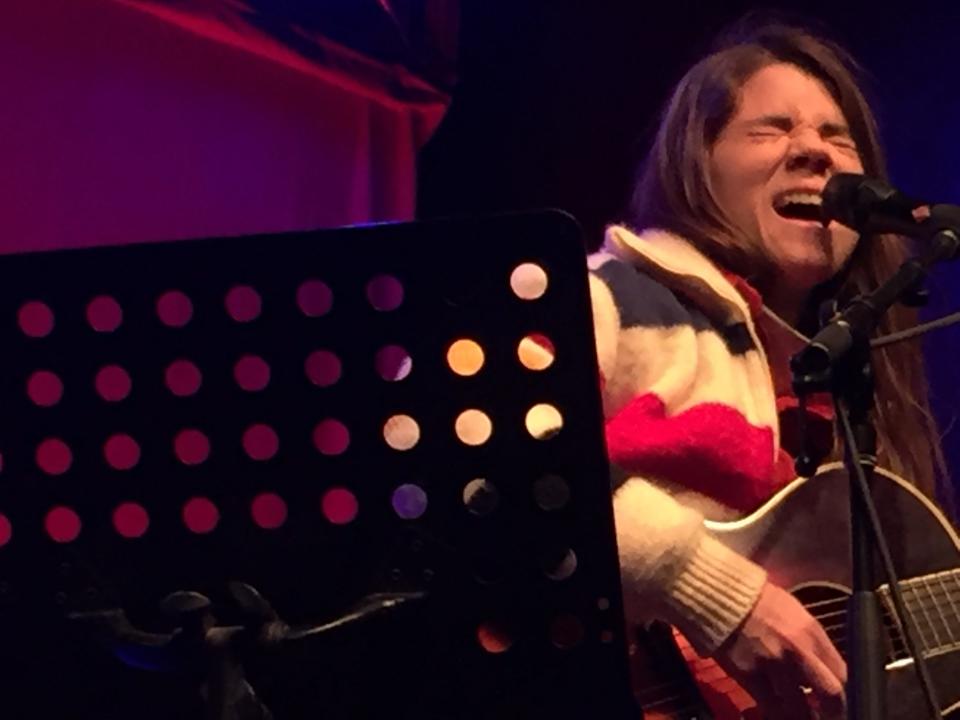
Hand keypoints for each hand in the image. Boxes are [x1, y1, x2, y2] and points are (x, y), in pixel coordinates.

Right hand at [714, 582, 846, 718]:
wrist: (721, 595)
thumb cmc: (759, 602)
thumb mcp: (795, 614)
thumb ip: (812, 642)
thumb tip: (825, 668)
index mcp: (813, 633)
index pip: (845, 673)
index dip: (847, 693)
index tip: (840, 702)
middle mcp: (799, 651)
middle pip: (832, 694)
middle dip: (833, 711)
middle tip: (827, 714)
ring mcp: (774, 666)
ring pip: (801, 709)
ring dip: (803, 715)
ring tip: (800, 713)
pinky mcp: (750, 676)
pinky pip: (770, 707)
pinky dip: (777, 713)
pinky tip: (778, 711)